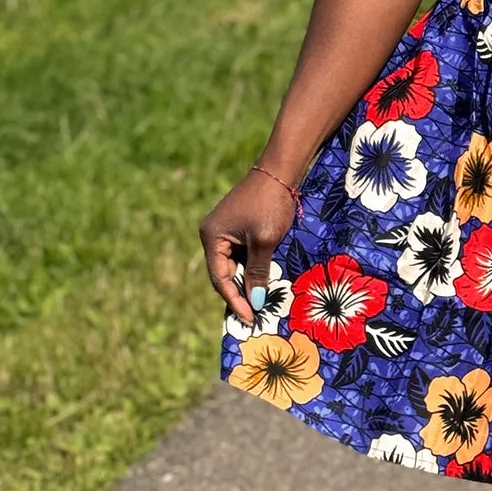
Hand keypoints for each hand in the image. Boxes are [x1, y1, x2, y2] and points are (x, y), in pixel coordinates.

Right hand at [199, 170, 297, 327]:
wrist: (279, 172)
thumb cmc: (270, 205)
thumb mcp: (265, 241)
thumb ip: (258, 271)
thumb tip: (254, 300)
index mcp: (212, 237)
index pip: (220, 278)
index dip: (234, 300)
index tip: (249, 318)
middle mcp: (212, 235)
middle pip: (224, 274)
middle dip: (239, 294)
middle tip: (255, 316)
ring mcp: (224, 230)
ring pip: (234, 266)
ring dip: (247, 282)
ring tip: (261, 303)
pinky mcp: (237, 227)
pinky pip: (241, 255)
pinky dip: (252, 269)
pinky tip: (263, 282)